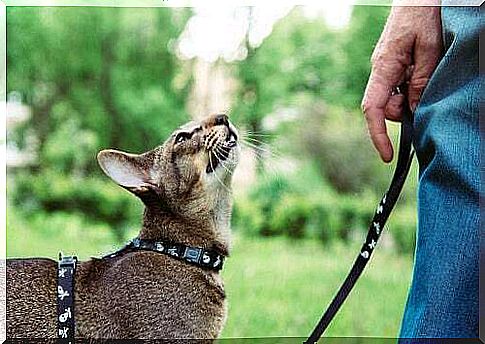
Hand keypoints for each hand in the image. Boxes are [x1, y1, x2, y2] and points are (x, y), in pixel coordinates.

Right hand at [361, 4, 442, 161]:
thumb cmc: (424, 12)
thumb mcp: (430, 47)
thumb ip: (421, 81)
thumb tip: (413, 110)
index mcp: (384, 67)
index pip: (373, 109)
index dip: (378, 135)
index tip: (388, 156)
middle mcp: (381, 70)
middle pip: (386, 107)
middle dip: (405, 111)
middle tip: (428, 92)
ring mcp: (387, 67)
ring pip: (396, 97)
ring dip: (413, 96)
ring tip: (430, 69)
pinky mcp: (395, 64)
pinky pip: (401, 86)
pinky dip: (413, 86)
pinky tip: (425, 67)